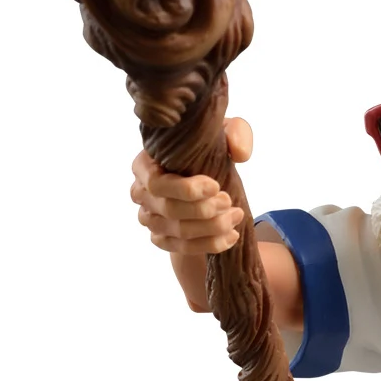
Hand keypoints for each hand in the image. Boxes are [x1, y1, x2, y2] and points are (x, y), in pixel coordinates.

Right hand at [128, 117, 252, 309]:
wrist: (206, 180)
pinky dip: (210, 245)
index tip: (216, 186)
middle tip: (230, 202)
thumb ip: (235, 132)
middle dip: (204, 210)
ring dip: (212, 228)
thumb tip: (240, 153)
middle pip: (169, 210)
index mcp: (144, 164)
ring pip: (178, 232)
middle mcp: (141, 192)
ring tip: (236, 217)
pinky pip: (182, 248)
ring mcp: (149, 218)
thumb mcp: (223, 132)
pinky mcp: (161, 238)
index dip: (186, 190)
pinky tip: (231, 236)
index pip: (156, 183)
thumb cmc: (208, 150)